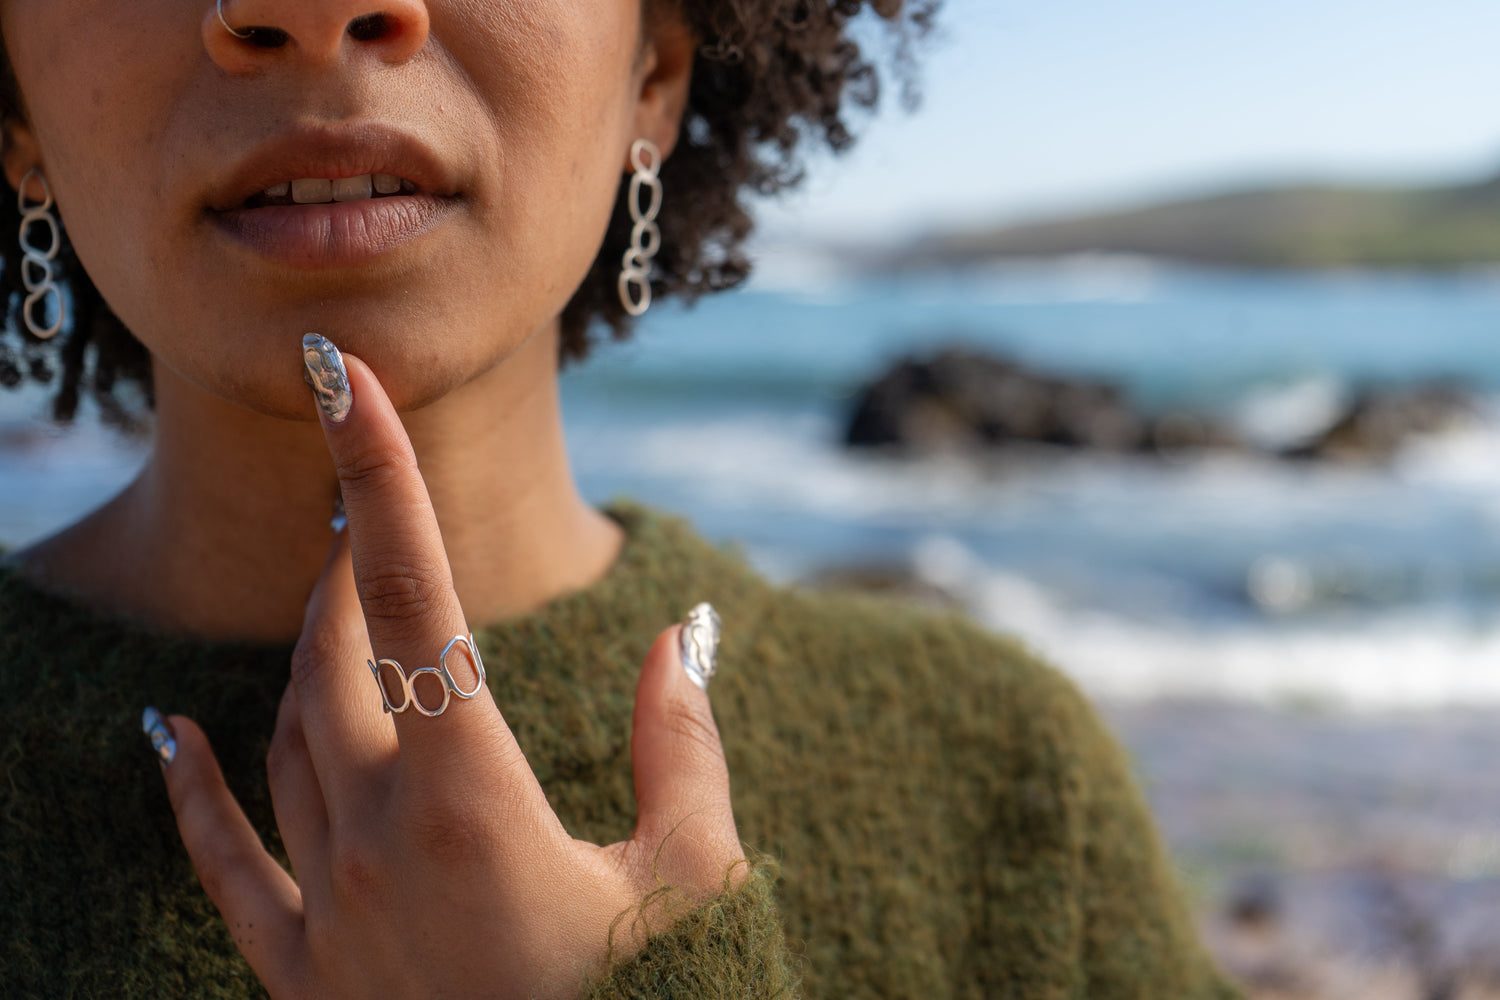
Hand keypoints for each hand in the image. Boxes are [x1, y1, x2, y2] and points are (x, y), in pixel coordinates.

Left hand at [154, 341, 743, 998]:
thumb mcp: (695, 879)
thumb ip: (678, 743)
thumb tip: (673, 634)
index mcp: (473, 794)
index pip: (414, 589)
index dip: (382, 470)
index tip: (347, 372)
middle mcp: (375, 836)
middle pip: (335, 649)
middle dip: (350, 556)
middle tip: (370, 500)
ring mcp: (328, 912)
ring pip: (285, 736)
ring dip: (307, 651)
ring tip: (339, 597)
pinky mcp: (305, 980)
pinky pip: (225, 867)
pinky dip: (190, 794)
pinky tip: (160, 737)